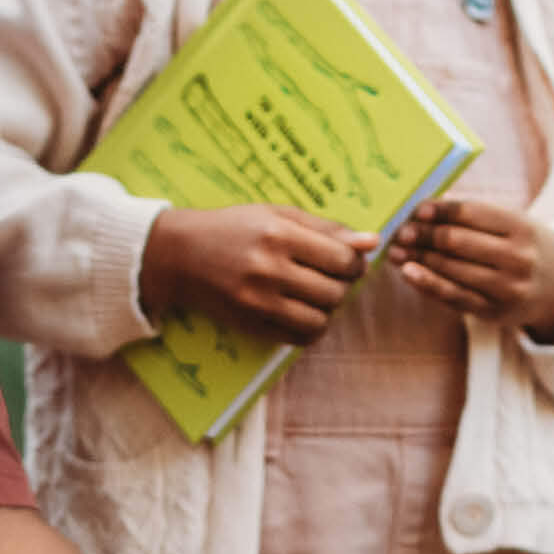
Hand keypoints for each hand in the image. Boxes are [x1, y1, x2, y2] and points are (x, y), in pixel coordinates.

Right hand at [139, 203, 376, 346]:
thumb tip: (373, 242)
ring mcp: (259, 302)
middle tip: (334, 279)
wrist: (181, 256)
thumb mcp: (278, 215)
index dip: (355, 263)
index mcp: (279, 235)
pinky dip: (310, 329)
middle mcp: (269, 270)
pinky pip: (297, 338)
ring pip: (319, 319)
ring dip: (328, 310)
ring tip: (319, 296)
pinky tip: (304, 314)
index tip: (350, 262)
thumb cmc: (234, 228)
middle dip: (343, 287)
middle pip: (334, 291)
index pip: (341, 258)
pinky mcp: (250, 325)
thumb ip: (325, 228)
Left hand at [387, 199, 553, 341]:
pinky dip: (426, 283)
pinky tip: (408, 273)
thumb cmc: (525, 247)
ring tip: (396, 251)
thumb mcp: (514, 224)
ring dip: (419, 259)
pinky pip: (453, 296)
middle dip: (424, 235)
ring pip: (452, 270)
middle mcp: (517, 257)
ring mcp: (505, 288)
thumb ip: (478, 217)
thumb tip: (429, 206)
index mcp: (522, 227)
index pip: (473, 213)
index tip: (417, 209)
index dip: (441, 211)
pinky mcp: (493, 311)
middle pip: (458, 242)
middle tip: (400, 232)